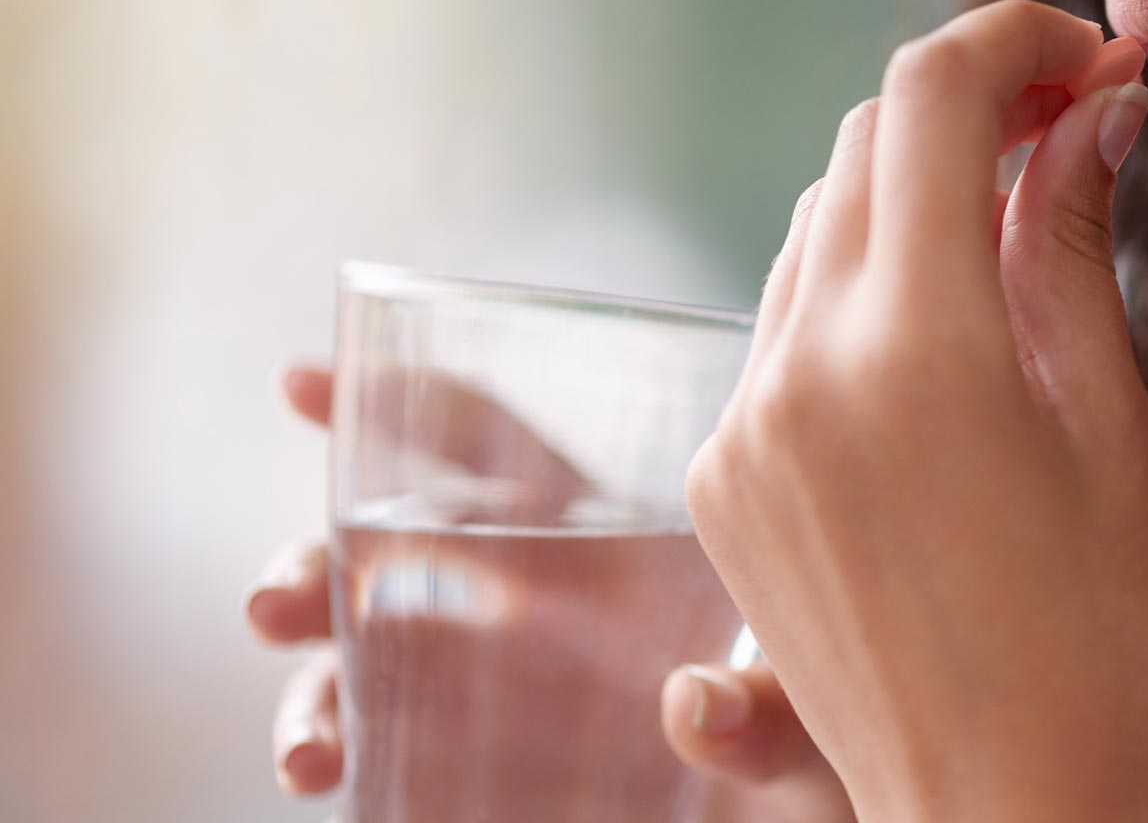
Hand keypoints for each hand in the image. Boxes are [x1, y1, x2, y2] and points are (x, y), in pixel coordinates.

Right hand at [246, 364, 854, 821]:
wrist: (853, 807)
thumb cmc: (842, 733)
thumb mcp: (823, 718)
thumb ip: (776, 717)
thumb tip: (696, 710)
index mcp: (616, 546)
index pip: (500, 449)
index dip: (407, 408)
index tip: (302, 385)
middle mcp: (546, 607)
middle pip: (400, 557)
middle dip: (318, 568)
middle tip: (275, 607)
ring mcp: (509, 690)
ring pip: (376, 663)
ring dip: (318, 689)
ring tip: (309, 748)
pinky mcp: (492, 767)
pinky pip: (395, 753)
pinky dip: (346, 758)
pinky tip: (330, 778)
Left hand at [686, 0, 1147, 822]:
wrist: (1002, 815)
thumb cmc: (1098, 646)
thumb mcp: (1110, 428)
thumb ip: (1075, 246)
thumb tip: (1085, 116)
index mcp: (917, 353)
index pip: (931, 101)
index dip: (1008, 44)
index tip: (1074, 57)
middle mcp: (800, 374)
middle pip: (863, 147)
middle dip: (962, 115)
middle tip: (1060, 131)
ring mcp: (742, 430)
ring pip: (816, 232)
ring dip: (909, 203)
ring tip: (1009, 241)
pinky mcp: (720, 480)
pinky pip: (782, 328)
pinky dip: (859, 295)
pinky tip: (938, 347)